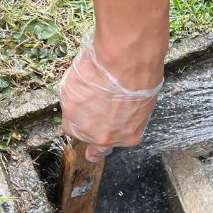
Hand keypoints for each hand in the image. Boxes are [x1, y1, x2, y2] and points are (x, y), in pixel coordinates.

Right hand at [58, 30, 162, 161]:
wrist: (125, 61)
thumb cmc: (141, 78)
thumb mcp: (144, 105)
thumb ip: (127, 118)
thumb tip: (119, 115)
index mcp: (125, 137)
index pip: (103, 152)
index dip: (96, 147)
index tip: (92, 145)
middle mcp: (101, 135)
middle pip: (85, 136)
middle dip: (88, 122)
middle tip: (94, 102)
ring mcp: (81, 121)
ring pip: (72, 120)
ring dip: (78, 108)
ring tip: (91, 88)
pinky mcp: (68, 102)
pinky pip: (67, 100)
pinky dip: (73, 91)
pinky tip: (86, 78)